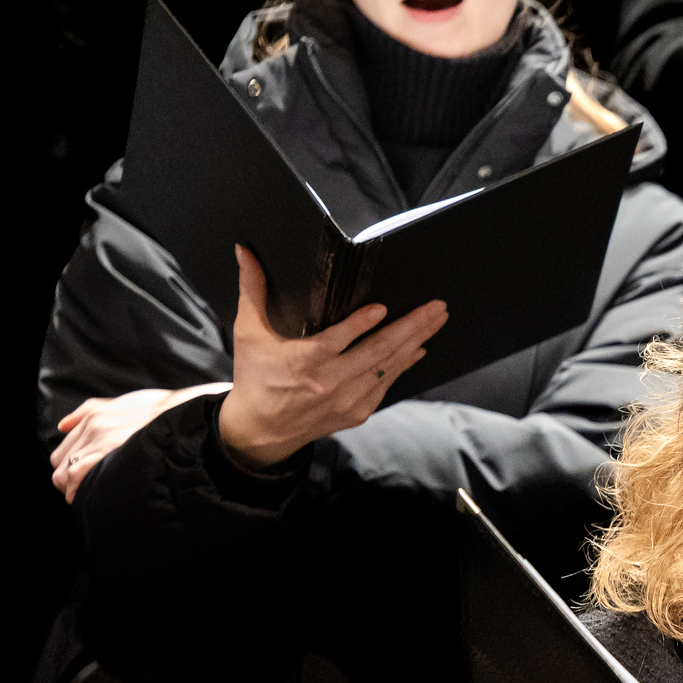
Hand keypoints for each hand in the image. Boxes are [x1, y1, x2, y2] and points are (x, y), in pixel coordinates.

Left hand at [50, 383, 228, 502]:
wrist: (187, 416)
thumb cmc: (163, 412)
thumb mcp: (124, 402)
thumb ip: (91, 410)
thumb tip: (62, 425)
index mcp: (94, 418)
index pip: (64, 449)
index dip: (69, 466)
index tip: (83, 478)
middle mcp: (93, 428)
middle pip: (60, 462)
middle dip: (68, 479)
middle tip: (86, 490)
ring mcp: (100, 441)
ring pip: (65, 473)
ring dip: (74, 488)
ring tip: (92, 498)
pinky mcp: (108, 453)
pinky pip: (77, 475)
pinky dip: (80, 490)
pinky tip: (94, 499)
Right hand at [216, 246, 445, 469]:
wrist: (262, 430)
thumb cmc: (256, 378)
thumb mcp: (248, 334)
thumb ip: (252, 291)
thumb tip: (245, 252)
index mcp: (305, 361)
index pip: (337, 340)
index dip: (360, 324)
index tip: (381, 308)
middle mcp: (330, 382)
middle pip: (378, 351)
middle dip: (412, 327)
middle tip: (436, 307)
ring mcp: (348, 399)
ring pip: (388, 367)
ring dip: (416, 342)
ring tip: (437, 321)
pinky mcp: (357, 412)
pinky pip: (386, 385)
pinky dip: (404, 365)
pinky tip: (419, 349)